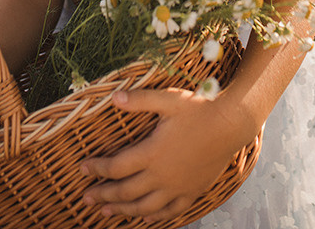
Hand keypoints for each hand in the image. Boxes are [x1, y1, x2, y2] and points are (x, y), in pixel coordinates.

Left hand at [80, 86, 254, 222]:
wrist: (231, 124)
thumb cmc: (199, 109)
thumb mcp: (168, 99)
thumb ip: (139, 100)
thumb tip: (113, 97)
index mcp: (152, 153)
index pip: (116, 167)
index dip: (96, 169)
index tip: (82, 169)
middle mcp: (162, 175)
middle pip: (125, 192)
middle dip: (103, 195)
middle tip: (86, 198)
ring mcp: (177, 187)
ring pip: (144, 207)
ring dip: (122, 211)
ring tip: (105, 213)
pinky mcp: (191, 192)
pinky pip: (169, 212)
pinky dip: (153, 217)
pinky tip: (144, 217)